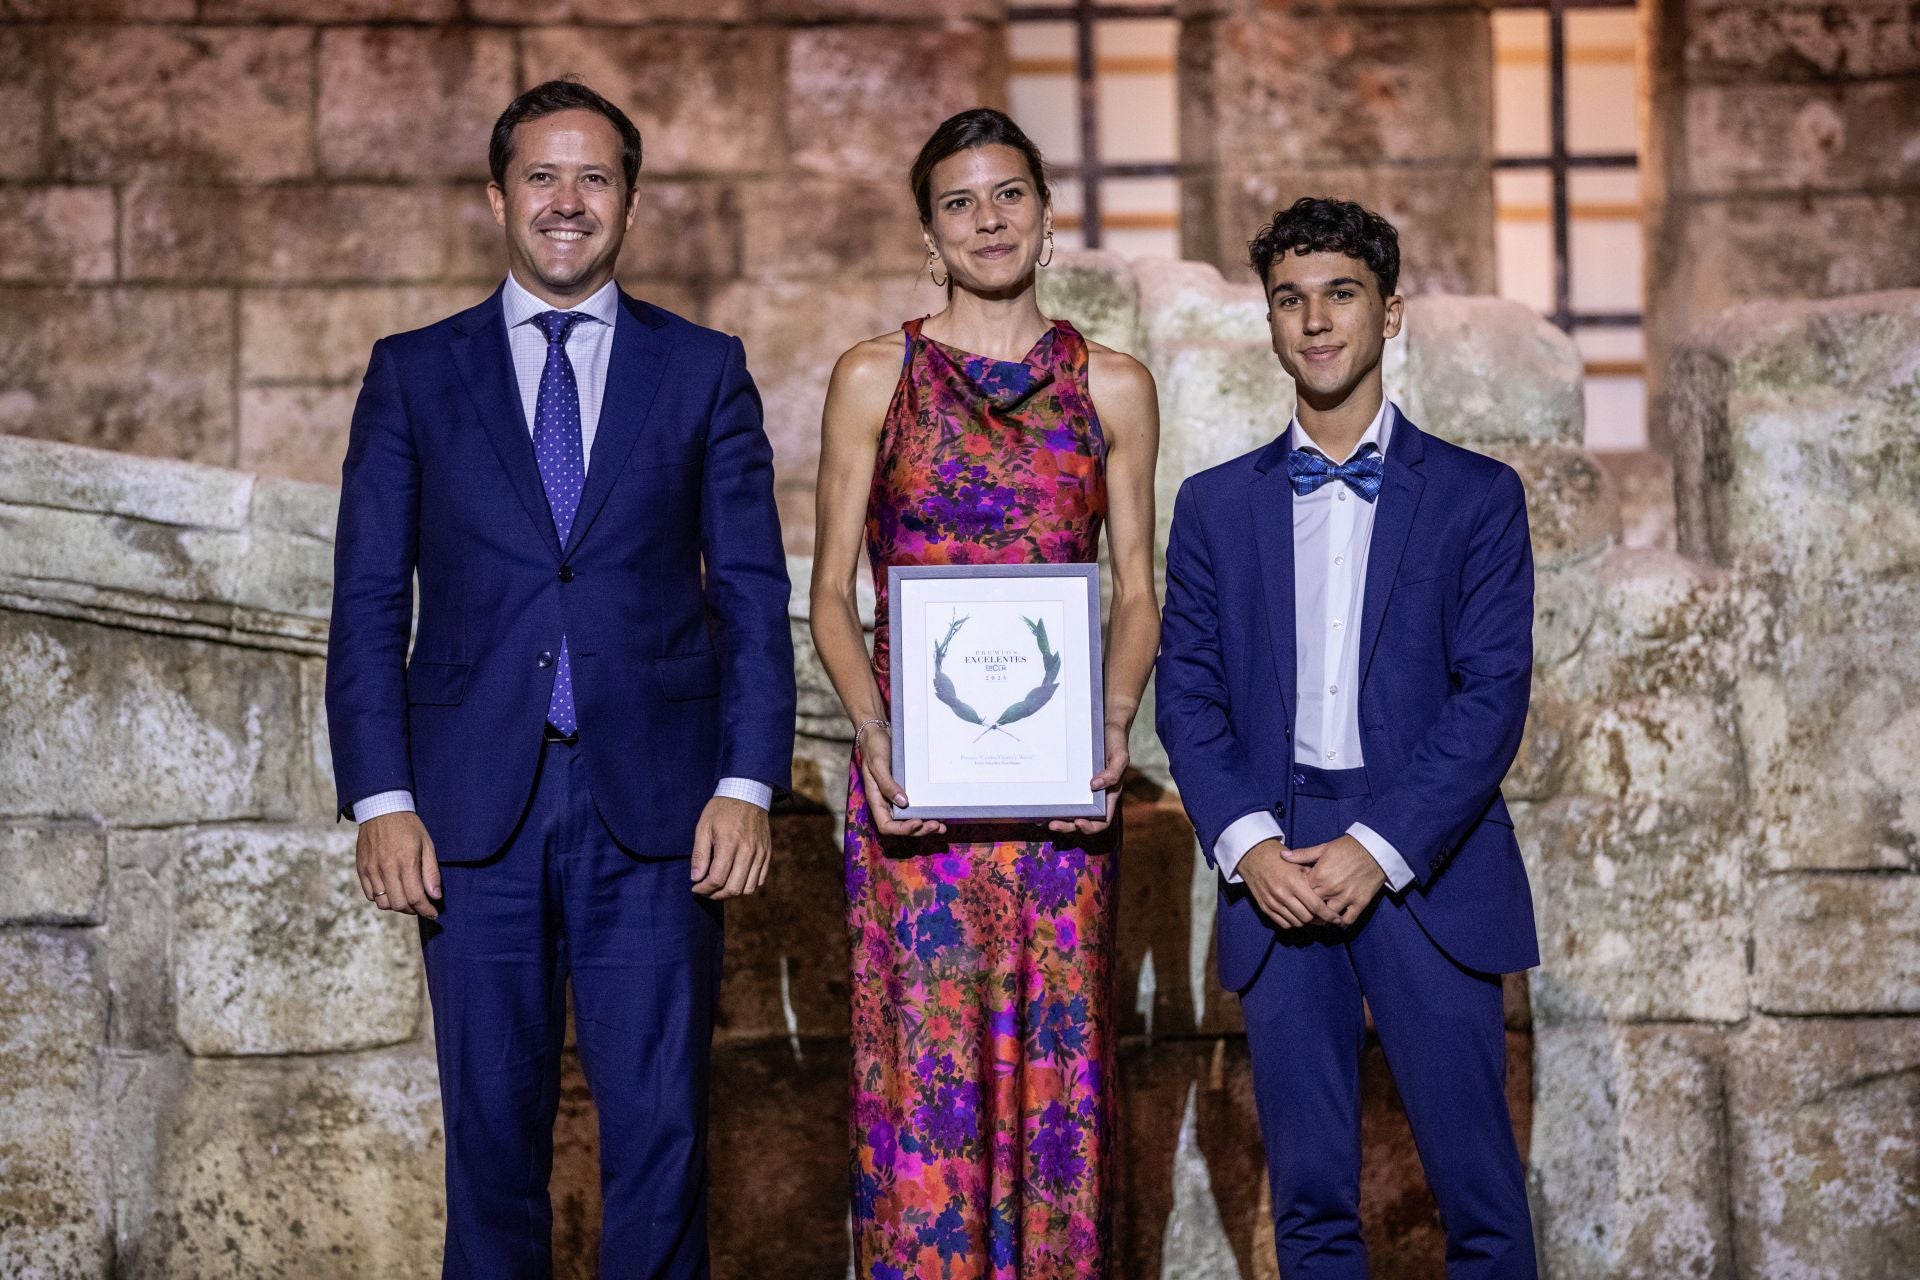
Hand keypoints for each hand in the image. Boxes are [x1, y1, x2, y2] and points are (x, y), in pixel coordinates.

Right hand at [357, 811, 440, 919]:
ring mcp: (371, 870)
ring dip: (397, 906)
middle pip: (399, 904)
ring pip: (383, 903)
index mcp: (406, 862)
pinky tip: (391, 891)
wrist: (381, 809)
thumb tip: (435, 896)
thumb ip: (431, 872)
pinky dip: (382, 899)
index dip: (426, 910)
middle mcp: (386, 868)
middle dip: (413, 910)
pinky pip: (370, 895)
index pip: (416, 897)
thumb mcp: (427, 844)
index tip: (433, 914)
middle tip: (421, 906)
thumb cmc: (408, 826)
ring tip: (406, 898)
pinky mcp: (361, 869)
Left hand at [691, 796, 771, 898]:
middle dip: (715, 895)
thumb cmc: (722, 809)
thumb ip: (699, 854)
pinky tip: (735, 879)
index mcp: (729, 844)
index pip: (717, 879)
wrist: (748, 794)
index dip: (703, 889)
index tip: (695, 887)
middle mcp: (748, 851)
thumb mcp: (703, 827)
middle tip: (705, 890)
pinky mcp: (767, 854)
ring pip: (748, 888)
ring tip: (720, 887)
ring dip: (731, 893)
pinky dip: (747, 886)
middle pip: (733, 888)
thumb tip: (695, 878)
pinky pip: (760, 880)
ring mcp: (760, 854)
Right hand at [858, 725, 946, 837]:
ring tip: (941, 826)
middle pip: (902, 826)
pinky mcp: (908, 788)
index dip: (902, 829)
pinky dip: (928, 812)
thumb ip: (887, 784)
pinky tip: (940, 813)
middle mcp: (888, 802)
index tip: (917, 822)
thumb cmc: (874, 747)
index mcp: (877, 799)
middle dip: (919, 829)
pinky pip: (918, 805)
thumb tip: (903, 802)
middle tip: (936, 825)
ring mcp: (898, 796)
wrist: (878, 731)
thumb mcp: (877, 764)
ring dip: (926, 825)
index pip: (886, 825)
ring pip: (911, 818)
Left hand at [1050, 721, 1129, 835]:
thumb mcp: (1120, 756)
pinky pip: (1061, 794)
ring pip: (1069, 811)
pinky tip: (1040, 801)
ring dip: (1056, 818)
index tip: (1078, 822)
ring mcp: (1081, 789)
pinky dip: (1052, 801)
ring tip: (1041, 819)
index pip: (1102, 820)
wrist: (1105, 725)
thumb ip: (1113, 773)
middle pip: (1081, 820)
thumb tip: (1095, 786)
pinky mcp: (1070, 780)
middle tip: (1052, 824)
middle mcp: (1094, 796)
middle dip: (1067, 826)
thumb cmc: (1115, 742)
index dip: (1090, 826)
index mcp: (1108, 796)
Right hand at [1237, 839, 1338, 928]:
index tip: (1336, 919)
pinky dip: (1293, 922)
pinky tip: (1297, 915)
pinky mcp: (1265, 907)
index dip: (1328, 915)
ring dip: (1306, 921)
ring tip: (1312, 916)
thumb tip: (1328, 897)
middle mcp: (1282, 893)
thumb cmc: (1280, 858)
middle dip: (1318, 919)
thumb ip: (1313, 880)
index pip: (1315, 906)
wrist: (1254, 856)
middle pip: (1306, 917)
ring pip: (1296, 922)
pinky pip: (1284, 923)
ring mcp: (1272, 902)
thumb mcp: (1299, 864)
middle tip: (1324, 917)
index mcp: (1293, 881)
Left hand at [1284, 834, 1385, 926]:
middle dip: (1309, 910)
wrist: (1374, 850)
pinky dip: (1342, 922)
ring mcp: (1346, 897)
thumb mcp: (1323, 848)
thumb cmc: (1347, 847)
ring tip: (1321, 918)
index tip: (1299, 898)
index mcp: (1319, 875)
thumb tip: (1282, 856)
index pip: (1302, 893)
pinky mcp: (1360, 902)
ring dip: (1324, 918)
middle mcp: (1331, 888)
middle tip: (1307, 912)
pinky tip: (1338, 921)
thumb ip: (1302, 855)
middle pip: (1313, 907)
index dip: (1299, 896)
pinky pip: (1348, 919)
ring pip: (1329, 916)